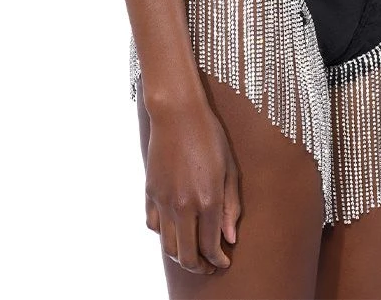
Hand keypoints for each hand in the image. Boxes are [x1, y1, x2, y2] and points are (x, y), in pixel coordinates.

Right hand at [144, 98, 241, 273]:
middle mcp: (184, 205)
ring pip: (168, 247)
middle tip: (209, 266)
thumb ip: (231, 206)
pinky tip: (176, 230)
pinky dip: (163, 235)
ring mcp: (164, 200)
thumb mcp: (230, 168)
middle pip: (187, 256)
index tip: (224, 262)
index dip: (218, 261)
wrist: (177, 113)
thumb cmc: (209, 136)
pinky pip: (154, 226)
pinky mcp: (150, 192)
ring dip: (181, 257)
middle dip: (200, 267)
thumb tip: (229, 239)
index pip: (211, 247)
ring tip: (192, 255)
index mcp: (208, 199)